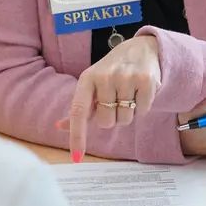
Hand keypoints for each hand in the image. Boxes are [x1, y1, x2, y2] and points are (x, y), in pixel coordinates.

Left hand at [55, 35, 160, 162]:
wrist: (142, 48)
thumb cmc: (112, 71)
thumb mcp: (92, 84)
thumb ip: (80, 108)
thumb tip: (59, 127)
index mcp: (87, 79)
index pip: (78, 111)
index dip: (77, 136)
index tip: (77, 156)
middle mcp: (105, 76)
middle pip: (106, 122)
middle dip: (112, 117)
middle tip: (116, 100)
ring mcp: (126, 77)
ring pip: (125, 119)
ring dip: (128, 113)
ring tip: (129, 94)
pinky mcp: (146, 81)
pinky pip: (142, 112)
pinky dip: (142, 108)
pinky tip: (140, 92)